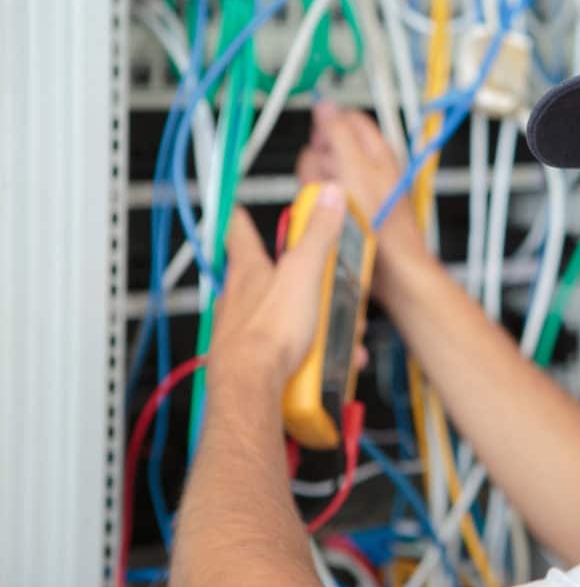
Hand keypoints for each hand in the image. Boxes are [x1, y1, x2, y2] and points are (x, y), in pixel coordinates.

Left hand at [207, 186, 366, 409]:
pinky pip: (289, 353)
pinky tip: (321, 365)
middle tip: (327, 293)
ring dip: (315, 329)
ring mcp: (246, 333)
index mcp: (249, 272)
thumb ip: (317, 234)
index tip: (241, 213)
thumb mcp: (304, 272)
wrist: (252, 390)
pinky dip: (310, 358)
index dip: (243, 222)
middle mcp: (240, 301)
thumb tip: (327, 196)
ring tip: (332, 339)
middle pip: (270, 282)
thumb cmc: (267, 335)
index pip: (240, 236)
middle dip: (304, 288)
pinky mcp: (257, 362)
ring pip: (284, 321)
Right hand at [297, 101, 428, 304]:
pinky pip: (324, 201)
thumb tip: (325, 105)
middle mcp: (368, 168)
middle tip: (333, 182)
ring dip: (319, 189)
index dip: (328, 128)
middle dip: (320, 165)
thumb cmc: (383, 224)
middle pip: (327, 149)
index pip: (346, 120)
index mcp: (376, 151)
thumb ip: (338, 133)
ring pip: (322, 176)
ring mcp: (358, 191)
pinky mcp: (349, 212)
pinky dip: (323, 209)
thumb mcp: (356, 169)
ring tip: (337, 206)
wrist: (392, 268)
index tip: (323, 147)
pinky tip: (332, 220)